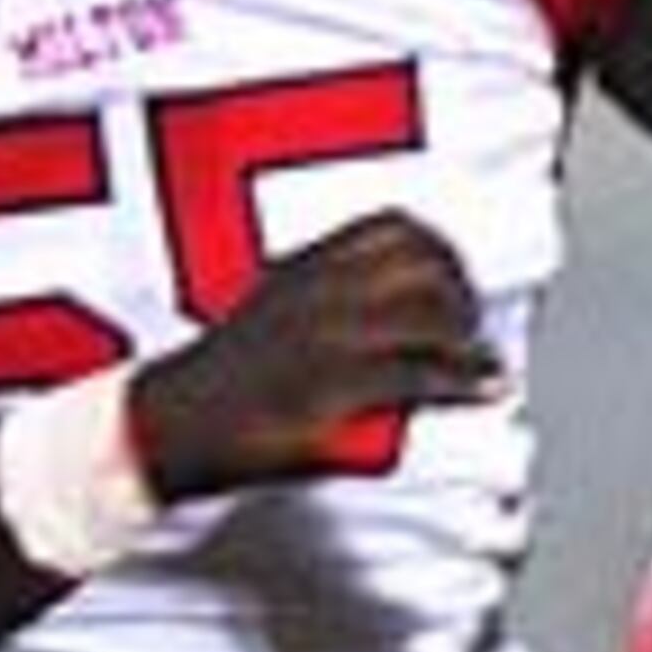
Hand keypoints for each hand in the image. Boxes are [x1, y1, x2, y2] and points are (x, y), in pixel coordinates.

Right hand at [125, 211, 498, 495]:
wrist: (169, 423)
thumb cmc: (222, 379)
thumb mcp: (271, 311)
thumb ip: (322, 297)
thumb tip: (382, 306)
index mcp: (305, 267)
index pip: (394, 228)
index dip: (441, 252)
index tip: (458, 280)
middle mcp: (320, 291)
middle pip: (427, 267)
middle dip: (464, 298)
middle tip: (476, 329)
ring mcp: (327, 337)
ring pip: (432, 318)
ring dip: (471, 342)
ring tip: (482, 363)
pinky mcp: (333, 387)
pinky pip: (418, 375)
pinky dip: (463, 382)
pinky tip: (481, 389)